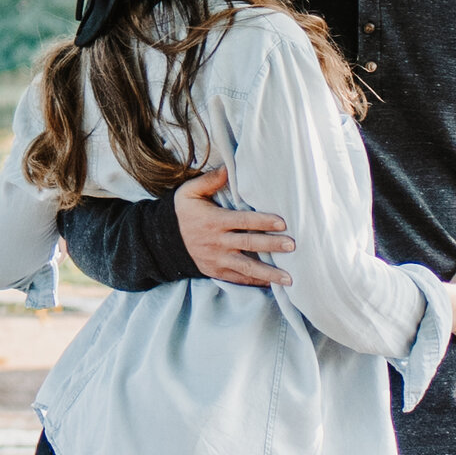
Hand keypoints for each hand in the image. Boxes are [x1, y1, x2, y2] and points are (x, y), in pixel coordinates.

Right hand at [175, 165, 292, 285]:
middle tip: (292, 246)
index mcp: (214, 221)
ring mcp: (218, 260)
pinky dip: (255, 283)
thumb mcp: (189, 192)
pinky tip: (272, 286)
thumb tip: (228, 168)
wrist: (162, 241)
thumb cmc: (181, 213)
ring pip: (247, 268)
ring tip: (289, 278)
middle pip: (249, 245)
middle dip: (272, 246)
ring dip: (269, 273)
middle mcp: (217, 243)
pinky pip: (238, 279)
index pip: (243, 221)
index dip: (263, 222)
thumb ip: (210, 180)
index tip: (282, 223)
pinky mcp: (217, 272)